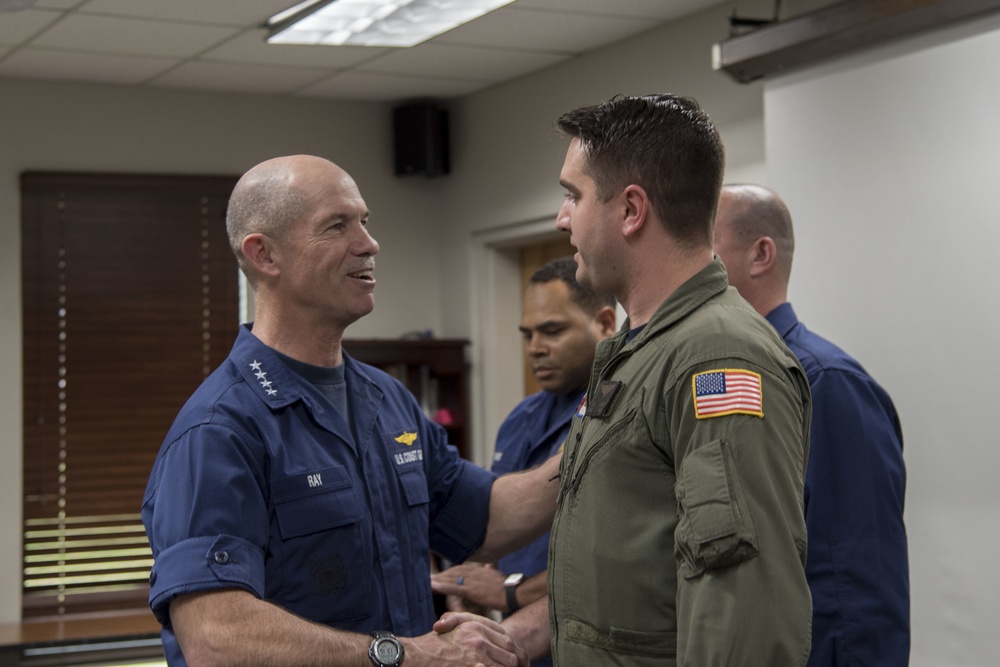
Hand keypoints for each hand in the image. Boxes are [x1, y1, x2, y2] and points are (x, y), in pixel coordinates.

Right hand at [406, 612, 526, 666]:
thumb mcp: (454, 628)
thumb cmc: (432, 645)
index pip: (506, 640)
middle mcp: (479, 640)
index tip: (507, 660)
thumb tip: (486, 639)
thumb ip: (473, 631)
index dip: (508, 652)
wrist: (417, 657)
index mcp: (476, 627)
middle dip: (508, 665)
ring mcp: (477, 656)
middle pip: (509, 656)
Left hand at [431, 562, 506, 610]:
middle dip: (441, 574)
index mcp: (479, 568)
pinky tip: (433, 585)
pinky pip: (454, 587)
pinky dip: (442, 586)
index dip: (450, 570)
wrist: (514, 592)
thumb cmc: (508, 585)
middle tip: (428, 576)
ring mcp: (472, 581)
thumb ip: (490, 567)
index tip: (441, 573)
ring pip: (451, 578)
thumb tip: (490, 562)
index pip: (461, 567)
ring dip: (438, 579)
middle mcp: (474, 572)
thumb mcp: (497, 573)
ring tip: (426, 580)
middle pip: (453, 571)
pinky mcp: (472, 590)